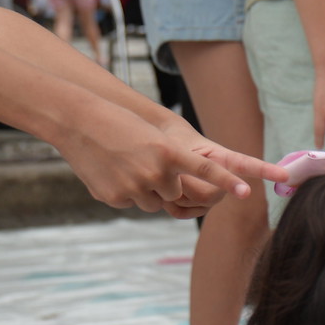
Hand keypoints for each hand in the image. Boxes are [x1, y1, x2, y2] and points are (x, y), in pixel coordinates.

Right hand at [59, 103, 268, 218]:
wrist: (77, 121)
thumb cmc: (119, 125)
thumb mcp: (153, 138)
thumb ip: (172, 165)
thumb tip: (176, 195)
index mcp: (170, 152)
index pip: (207, 171)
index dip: (228, 183)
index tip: (247, 193)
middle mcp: (157, 172)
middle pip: (175, 193)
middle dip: (165, 183)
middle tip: (143, 161)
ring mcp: (135, 188)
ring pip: (154, 202)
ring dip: (145, 189)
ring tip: (124, 164)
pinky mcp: (116, 198)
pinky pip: (131, 203)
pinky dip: (124, 191)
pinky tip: (109, 171)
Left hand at [157, 117, 282, 198]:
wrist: (163, 149)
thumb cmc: (172, 143)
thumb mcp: (175, 149)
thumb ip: (184, 170)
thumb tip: (186, 192)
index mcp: (225, 158)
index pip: (249, 164)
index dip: (267, 170)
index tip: (285, 175)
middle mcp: (226, 180)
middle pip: (211, 194)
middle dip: (186, 185)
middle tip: (171, 172)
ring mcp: (215, 196)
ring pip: (198, 204)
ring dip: (175, 194)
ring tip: (168, 179)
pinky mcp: (202, 207)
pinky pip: (185, 214)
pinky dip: (172, 206)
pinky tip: (168, 196)